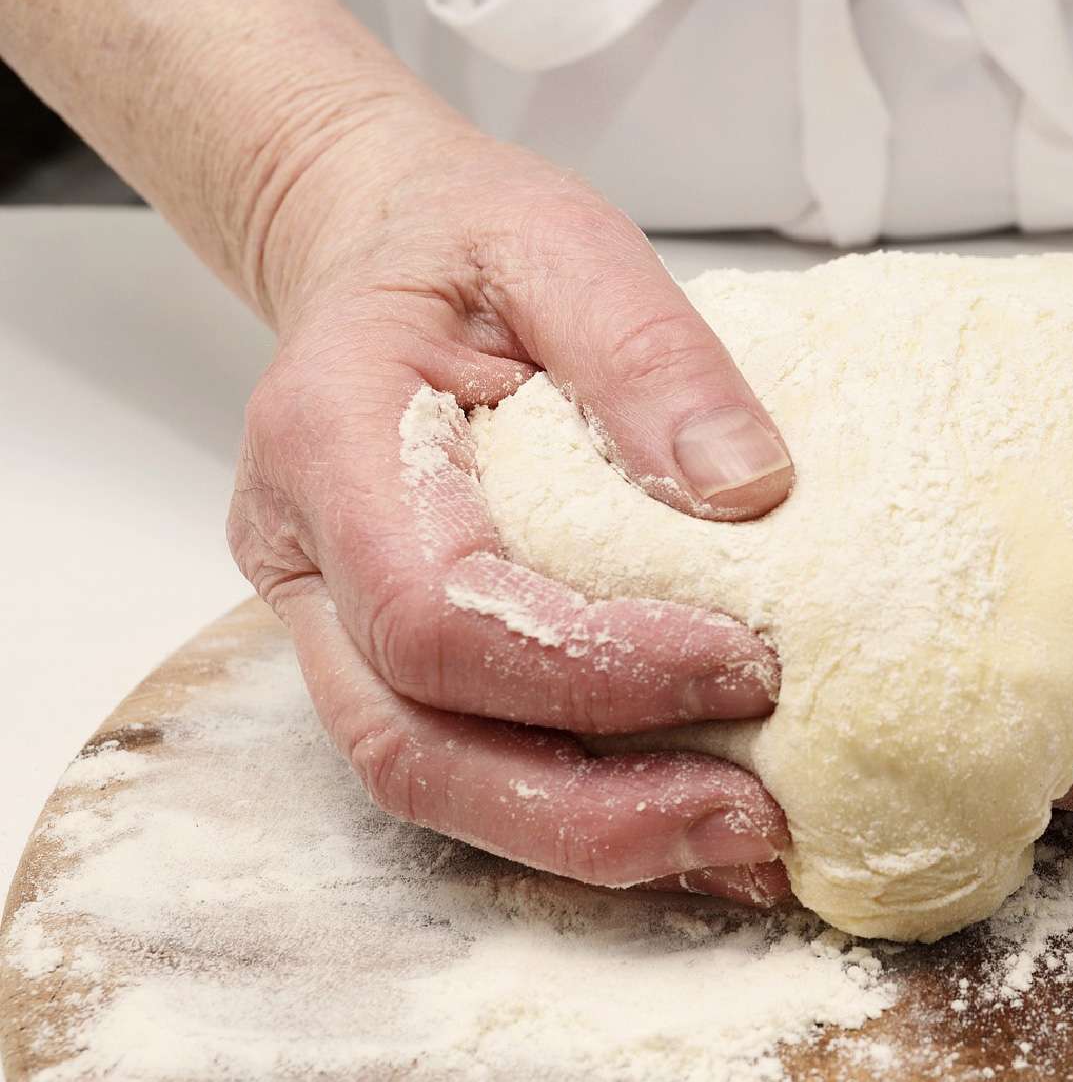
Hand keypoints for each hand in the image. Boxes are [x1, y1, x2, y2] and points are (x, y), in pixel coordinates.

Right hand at [229, 119, 795, 901]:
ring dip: (594, 838)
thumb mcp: (561, 241)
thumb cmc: (463, 243)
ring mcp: (336, 624)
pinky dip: (587, 812)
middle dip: (592, 810)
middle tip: (756, 816)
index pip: (436, 612)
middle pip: (414, 746)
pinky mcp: (395, 660)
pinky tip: (703, 818)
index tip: (745, 661)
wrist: (385, 251)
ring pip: (434, 783)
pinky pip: (472, 766)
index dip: (589, 666)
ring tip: (750, 841)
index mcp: (329, 442)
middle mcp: (306, 559)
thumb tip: (750, 488)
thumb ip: (646, 348)